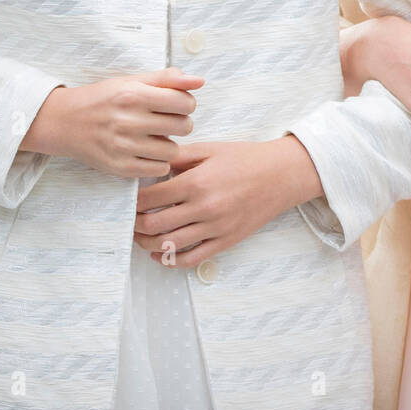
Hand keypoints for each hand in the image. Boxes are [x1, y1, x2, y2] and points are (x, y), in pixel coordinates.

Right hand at [19, 68, 203, 177]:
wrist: (64, 121)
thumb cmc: (103, 98)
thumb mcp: (132, 81)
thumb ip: (167, 79)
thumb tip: (200, 81)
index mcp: (134, 94)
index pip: (185, 102)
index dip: (186, 103)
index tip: (175, 105)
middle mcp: (128, 120)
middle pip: (184, 126)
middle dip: (179, 123)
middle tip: (164, 122)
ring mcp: (123, 146)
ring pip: (173, 150)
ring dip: (169, 144)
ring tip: (155, 137)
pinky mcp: (119, 167)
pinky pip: (158, 169)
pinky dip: (158, 162)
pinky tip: (147, 151)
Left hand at [133, 134, 318, 266]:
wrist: (281, 175)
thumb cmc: (245, 158)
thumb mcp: (209, 148)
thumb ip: (178, 157)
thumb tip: (151, 164)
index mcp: (196, 183)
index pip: (151, 199)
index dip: (134, 202)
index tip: (129, 200)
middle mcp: (204, 208)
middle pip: (155, 225)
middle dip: (136, 225)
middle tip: (131, 220)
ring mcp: (215, 228)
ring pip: (169, 246)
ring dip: (147, 244)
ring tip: (141, 236)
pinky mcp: (225, 242)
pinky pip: (192, 259)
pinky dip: (170, 261)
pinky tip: (160, 254)